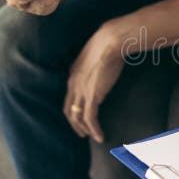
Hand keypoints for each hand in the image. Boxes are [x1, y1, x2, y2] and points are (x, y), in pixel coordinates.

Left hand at [64, 18, 132, 141]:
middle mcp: (73, 85)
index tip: (80, 117)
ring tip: (93, 136)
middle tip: (82, 133)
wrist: (110, 41)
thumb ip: (95, 67)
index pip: (68, 98)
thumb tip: (102, 72)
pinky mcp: (92, 96)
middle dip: (75, 124)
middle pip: (69, 110)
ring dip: (84, 129)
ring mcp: (81, 91)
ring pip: (77, 117)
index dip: (73, 110)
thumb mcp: (96, 56)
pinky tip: (100, 136)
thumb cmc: (107, 44)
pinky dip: (94, 129)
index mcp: (73, 75)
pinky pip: (90, 118)